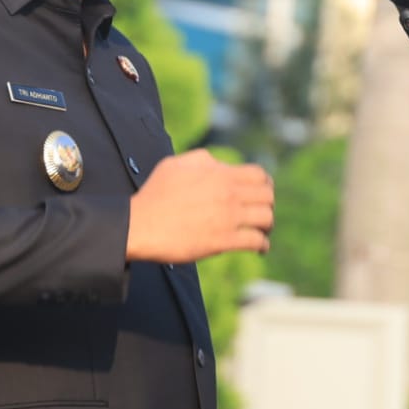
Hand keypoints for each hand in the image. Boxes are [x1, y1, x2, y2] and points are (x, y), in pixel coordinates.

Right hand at [126, 149, 273, 263]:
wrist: (140, 224)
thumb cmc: (154, 194)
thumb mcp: (175, 164)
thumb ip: (202, 159)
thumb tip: (217, 163)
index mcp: (219, 173)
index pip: (259, 174)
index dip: (265, 184)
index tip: (262, 193)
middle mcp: (228, 193)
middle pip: (268, 196)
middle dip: (268, 204)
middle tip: (261, 213)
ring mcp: (228, 217)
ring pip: (266, 218)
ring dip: (267, 226)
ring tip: (262, 232)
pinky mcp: (223, 241)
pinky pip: (255, 241)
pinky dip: (262, 246)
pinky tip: (259, 249)